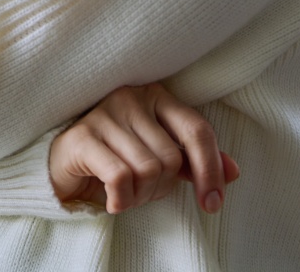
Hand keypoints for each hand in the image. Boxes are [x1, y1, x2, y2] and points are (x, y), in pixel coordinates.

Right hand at [49, 83, 239, 215]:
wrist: (65, 167)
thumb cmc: (117, 159)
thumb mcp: (159, 159)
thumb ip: (192, 162)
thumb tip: (235, 172)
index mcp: (156, 96)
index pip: (197, 130)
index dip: (211, 169)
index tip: (212, 203)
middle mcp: (130, 97)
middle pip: (171, 158)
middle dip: (161, 188)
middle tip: (142, 192)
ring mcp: (104, 113)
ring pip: (147, 170)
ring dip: (140, 196)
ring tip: (125, 194)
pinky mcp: (82, 136)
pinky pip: (120, 177)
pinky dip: (121, 199)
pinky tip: (112, 201)